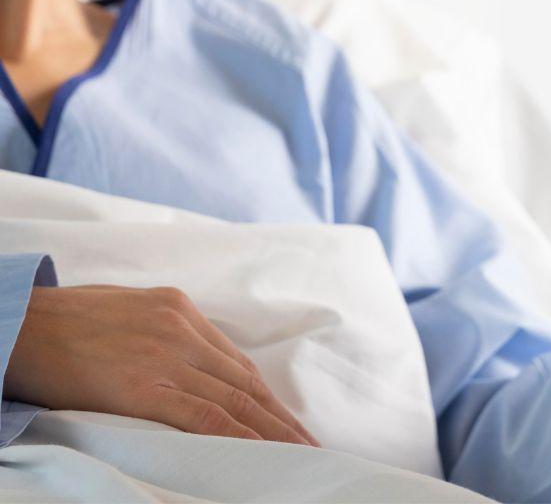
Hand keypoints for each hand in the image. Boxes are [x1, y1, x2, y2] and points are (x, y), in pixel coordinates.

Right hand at [6, 285, 317, 445]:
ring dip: (270, 431)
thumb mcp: (125, 310)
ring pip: (234, 399)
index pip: (235, 361)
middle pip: (244, 381)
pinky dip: (236, 435)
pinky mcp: (145, 386)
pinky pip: (203, 415)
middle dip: (279, 417)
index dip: (265, 395)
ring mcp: (167, 356)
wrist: (16, 324)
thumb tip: (185, 358)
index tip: (287, 419)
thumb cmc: (60, 321)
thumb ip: (161, 331)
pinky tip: (258, 452)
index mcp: (178, 309)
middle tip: (309, 443)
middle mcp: (182, 329)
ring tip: (297, 454)